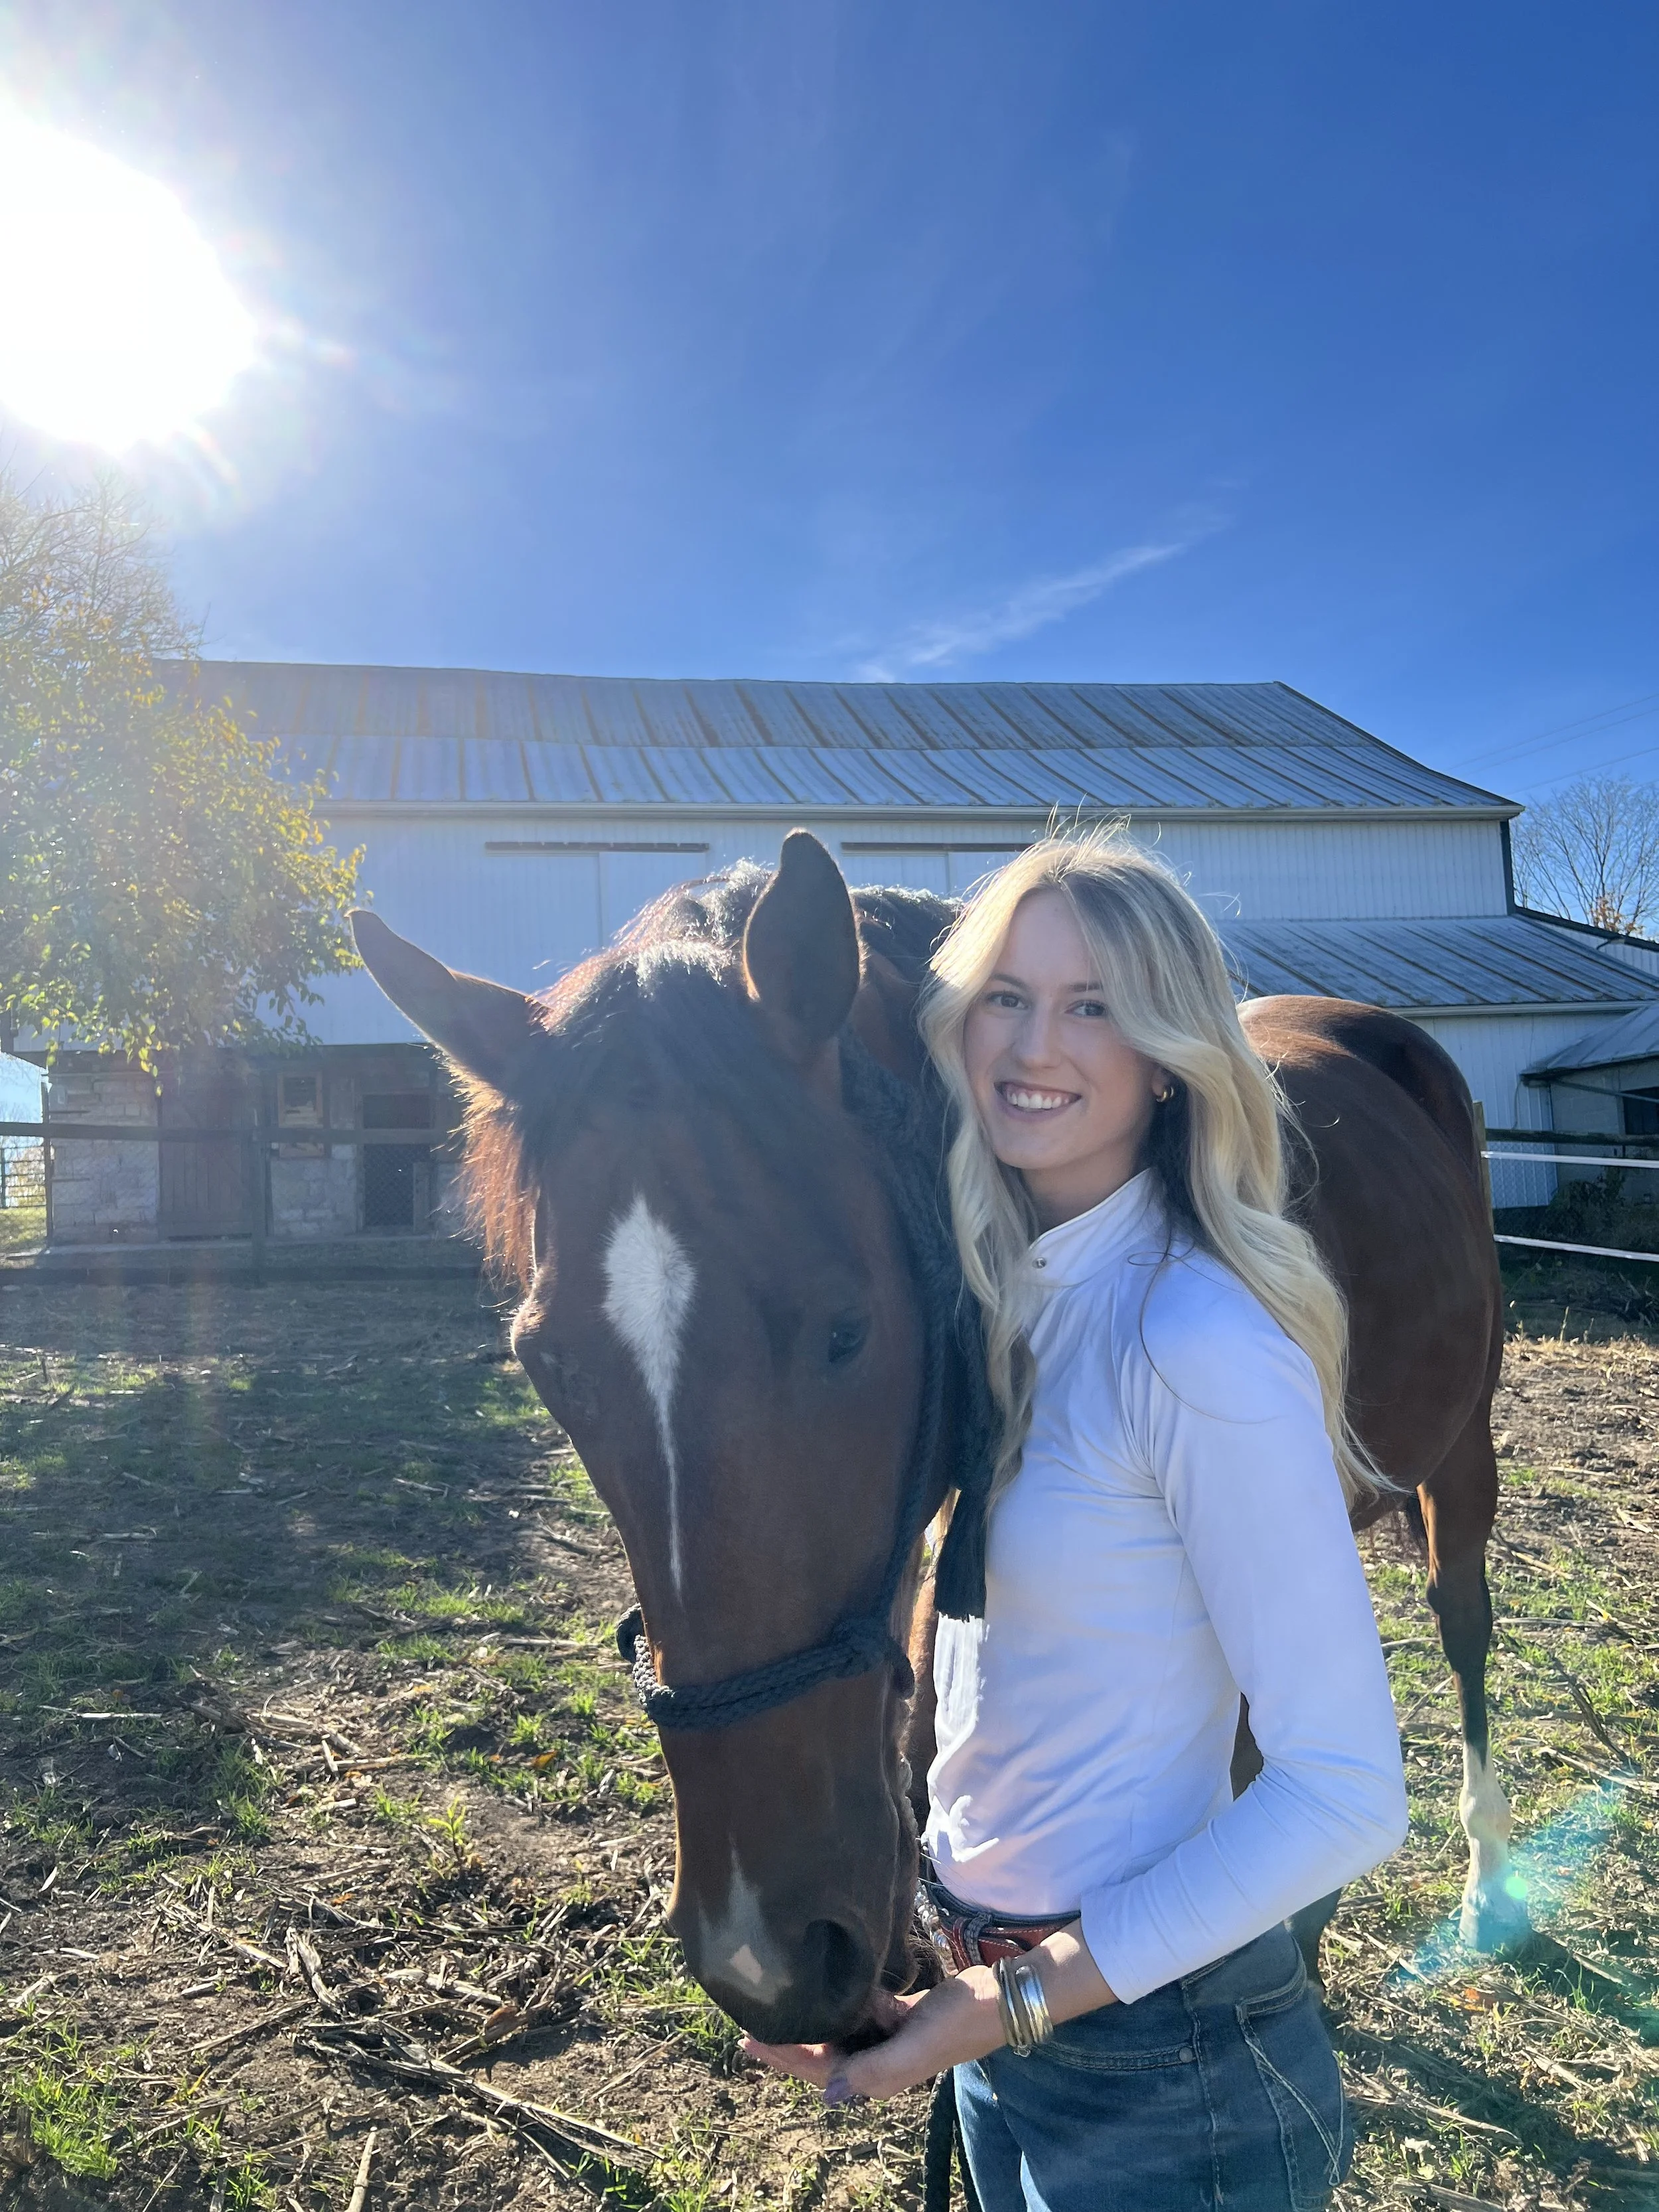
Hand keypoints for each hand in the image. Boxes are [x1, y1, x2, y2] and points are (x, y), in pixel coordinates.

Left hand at [742, 1965, 1005, 2103]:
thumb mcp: (914, 2049)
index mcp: (880, 2075)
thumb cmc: (956, 2024)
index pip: (820, 2072)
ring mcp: (890, 2039)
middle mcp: (880, 2061)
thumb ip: (872, 2071)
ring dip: (816, 2023)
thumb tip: (830, 2095)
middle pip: (823, 2056)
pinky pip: (865, 2013)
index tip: (750, 2042)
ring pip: (841, 2034)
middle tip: (750, 2027)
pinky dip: (850, 2003)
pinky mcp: (901, 2017)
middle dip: (789, 2044)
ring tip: (783, 2007)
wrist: (997, 1999)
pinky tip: (836, 1990)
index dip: (785, 2058)